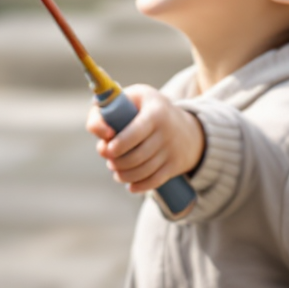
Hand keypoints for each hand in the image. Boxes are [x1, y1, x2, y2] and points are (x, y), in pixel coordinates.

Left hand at [87, 85, 203, 195]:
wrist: (186, 126)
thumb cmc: (143, 110)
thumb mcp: (127, 101)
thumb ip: (103, 113)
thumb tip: (102, 135)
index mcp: (154, 112)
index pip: (134, 133)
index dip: (119, 145)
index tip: (107, 151)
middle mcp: (166, 131)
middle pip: (138, 156)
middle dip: (118, 163)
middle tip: (110, 163)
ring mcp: (172, 149)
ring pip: (146, 170)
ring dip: (126, 175)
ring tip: (117, 172)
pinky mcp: (176, 164)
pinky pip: (157, 180)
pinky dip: (141, 186)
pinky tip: (130, 186)